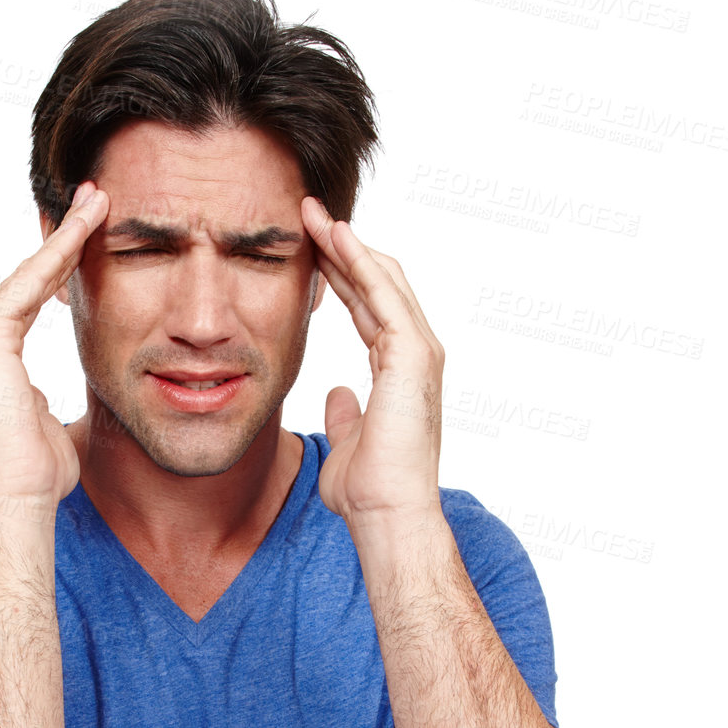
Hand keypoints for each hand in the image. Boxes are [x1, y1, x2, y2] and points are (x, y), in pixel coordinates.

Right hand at [0, 182, 108, 515]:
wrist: (15, 502)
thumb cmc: (36, 477)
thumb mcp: (53, 427)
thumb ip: (52, 405)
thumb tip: (62, 405)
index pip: (32, 297)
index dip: (62, 264)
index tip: (92, 232)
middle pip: (28, 277)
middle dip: (64, 237)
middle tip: (96, 197)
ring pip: (29, 274)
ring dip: (66, 235)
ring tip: (98, 199)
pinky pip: (29, 285)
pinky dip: (58, 254)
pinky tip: (86, 226)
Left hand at [301, 195, 444, 526]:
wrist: (387, 514)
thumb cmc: (369, 490)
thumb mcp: (348, 440)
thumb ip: (344, 413)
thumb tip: (336, 394)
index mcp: (398, 369)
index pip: (367, 307)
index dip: (339, 275)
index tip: (309, 249)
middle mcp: (414, 354)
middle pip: (376, 283)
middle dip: (342, 246)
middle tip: (308, 214)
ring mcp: (418, 351)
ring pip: (382, 279)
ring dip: (348, 243)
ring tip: (314, 213)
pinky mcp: (413, 354)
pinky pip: (384, 296)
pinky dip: (360, 262)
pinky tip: (336, 238)